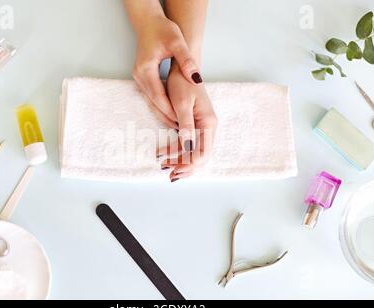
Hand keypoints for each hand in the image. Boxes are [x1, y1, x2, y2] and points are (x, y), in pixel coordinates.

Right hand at [133, 15, 202, 128]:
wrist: (148, 22)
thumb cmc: (162, 29)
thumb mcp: (177, 42)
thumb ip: (186, 61)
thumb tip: (196, 78)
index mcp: (145, 69)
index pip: (159, 96)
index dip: (171, 110)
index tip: (183, 122)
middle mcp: (139, 76)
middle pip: (154, 103)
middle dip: (168, 116)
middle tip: (183, 130)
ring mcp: (138, 78)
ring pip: (152, 102)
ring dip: (165, 113)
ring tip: (180, 125)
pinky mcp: (141, 78)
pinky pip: (151, 96)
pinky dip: (162, 105)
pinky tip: (173, 112)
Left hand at [158, 62, 217, 181]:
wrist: (183, 68)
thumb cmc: (183, 83)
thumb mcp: (181, 105)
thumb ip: (186, 128)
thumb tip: (188, 149)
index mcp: (208, 124)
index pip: (202, 154)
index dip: (188, 164)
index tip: (173, 169)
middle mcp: (209, 127)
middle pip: (200, 156)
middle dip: (184, 166)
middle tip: (167, 173)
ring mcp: (203, 127)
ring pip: (195, 152)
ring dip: (180, 161)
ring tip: (164, 166)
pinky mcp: (195, 125)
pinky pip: (190, 144)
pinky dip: (179, 152)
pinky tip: (166, 155)